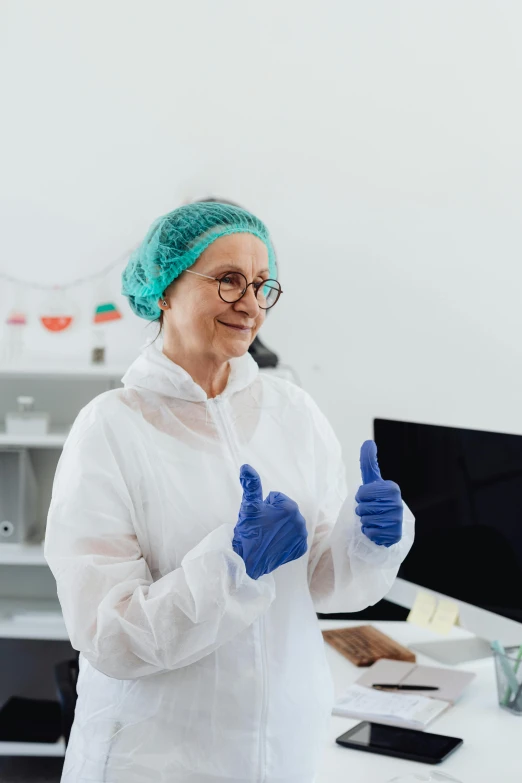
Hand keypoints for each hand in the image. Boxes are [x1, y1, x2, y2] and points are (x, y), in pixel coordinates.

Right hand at [232, 465, 307, 579]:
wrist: (248, 561)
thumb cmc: (248, 532)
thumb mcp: (249, 506)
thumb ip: (251, 485)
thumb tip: (246, 467)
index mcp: (290, 508)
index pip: (275, 497)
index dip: (264, 506)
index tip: (259, 518)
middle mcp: (300, 521)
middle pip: (283, 509)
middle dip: (273, 515)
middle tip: (262, 526)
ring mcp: (301, 536)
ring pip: (288, 522)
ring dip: (279, 525)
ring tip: (267, 534)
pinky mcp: (300, 549)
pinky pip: (293, 536)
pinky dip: (285, 538)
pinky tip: (275, 543)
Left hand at [355, 440, 402, 546]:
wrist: (388, 525)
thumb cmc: (377, 500)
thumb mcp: (372, 481)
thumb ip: (369, 463)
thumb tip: (368, 442)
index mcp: (392, 489)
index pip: (363, 492)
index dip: (361, 496)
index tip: (368, 497)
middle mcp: (397, 504)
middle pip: (363, 508)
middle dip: (362, 510)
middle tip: (370, 510)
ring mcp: (397, 521)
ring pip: (366, 521)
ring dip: (365, 521)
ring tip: (373, 519)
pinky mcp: (395, 536)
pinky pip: (371, 533)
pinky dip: (369, 532)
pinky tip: (376, 529)